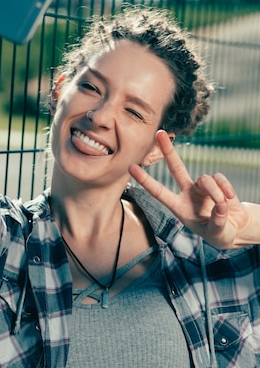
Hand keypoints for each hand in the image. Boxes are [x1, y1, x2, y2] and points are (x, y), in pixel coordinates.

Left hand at [129, 130, 259, 248]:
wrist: (235, 228)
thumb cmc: (219, 234)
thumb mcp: (217, 234)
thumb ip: (217, 222)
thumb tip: (220, 204)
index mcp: (179, 208)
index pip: (159, 192)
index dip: (145, 180)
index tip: (131, 167)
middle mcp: (187, 193)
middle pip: (176, 168)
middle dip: (168, 150)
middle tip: (159, 132)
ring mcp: (202, 187)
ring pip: (205, 179)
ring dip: (215, 192)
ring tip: (223, 205)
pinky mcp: (217, 182)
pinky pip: (219, 179)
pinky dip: (226, 188)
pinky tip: (229, 199)